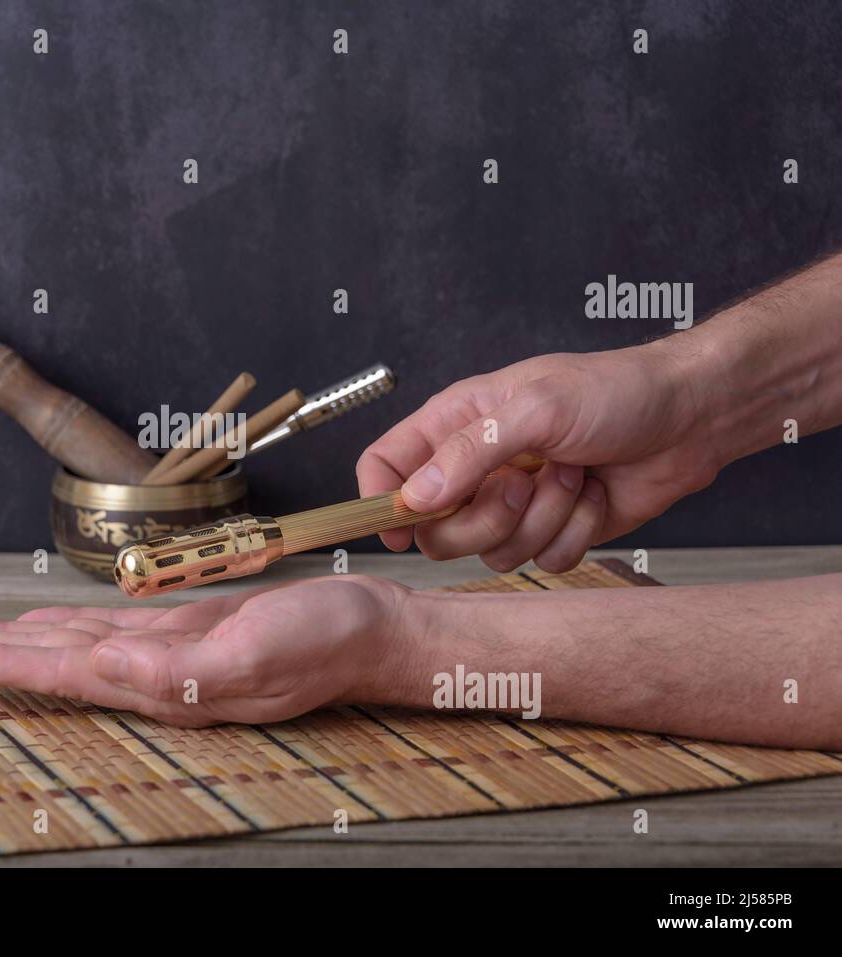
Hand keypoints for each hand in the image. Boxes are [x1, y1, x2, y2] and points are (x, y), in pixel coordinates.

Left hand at [0, 575, 417, 726]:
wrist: (367, 631)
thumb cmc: (325, 642)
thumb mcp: (259, 650)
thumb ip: (183, 669)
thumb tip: (108, 669)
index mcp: (165, 683)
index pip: (59, 675)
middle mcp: (153, 675)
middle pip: (49, 665)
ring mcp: (164, 655)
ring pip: (70, 648)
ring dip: (12, 646)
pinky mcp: (180, 633)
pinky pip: (104, 632)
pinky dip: (62, 630)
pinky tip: (39, 630)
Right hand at [356, 345, 720, 571]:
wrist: (691, 417)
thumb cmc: (616, 392)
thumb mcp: (536, 409)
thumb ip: (467, 454)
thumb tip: (413, 499)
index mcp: (457, 424)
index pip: (385, 465)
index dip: (379, 501)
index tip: (397, 529)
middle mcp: (477, 467)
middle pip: (435, 529)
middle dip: (484, 520)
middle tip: (523, 487)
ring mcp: (514, 503)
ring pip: (490, 552)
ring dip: (541, 521)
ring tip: (572, 478)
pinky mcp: (552, 529)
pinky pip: (540, 561)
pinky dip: (573, 534)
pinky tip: (592, 496)